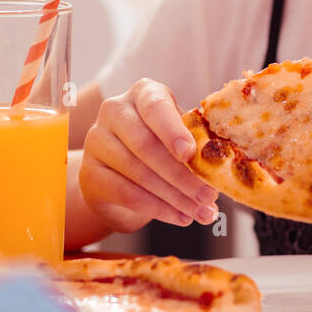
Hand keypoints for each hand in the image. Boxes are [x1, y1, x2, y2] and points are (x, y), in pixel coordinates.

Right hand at [78, 79, 217, 232]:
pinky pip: (126, 194)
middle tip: (208, 196)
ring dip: (174, 197)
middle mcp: (114, 111)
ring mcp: (97, 141)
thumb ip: (194, 143)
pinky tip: (180, 217)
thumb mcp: (176, 137)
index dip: (172, 130)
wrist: (117, 175)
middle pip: (145, 144)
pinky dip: (157, 209)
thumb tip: (221, 166)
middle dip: (181, 175)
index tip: (189, 153)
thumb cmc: (158, 149)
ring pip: (137, 172)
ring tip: (200, 212)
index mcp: (142, 94)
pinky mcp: (89, 174)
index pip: (155, 106)